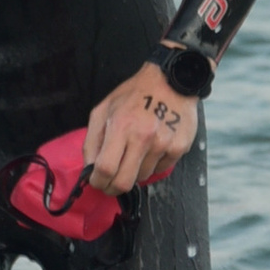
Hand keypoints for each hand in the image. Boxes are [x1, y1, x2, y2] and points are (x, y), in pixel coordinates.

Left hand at [80, 63, 194, 196]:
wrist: (171, 81)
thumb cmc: (134, 94)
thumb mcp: (104, 110)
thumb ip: (92, 140)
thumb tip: (89, 169)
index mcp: (121, 126)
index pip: (105, 168)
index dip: (98, 182)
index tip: (96, 182)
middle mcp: (143, 137)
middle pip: (124, 182)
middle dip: (113, 188)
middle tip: (110, 183)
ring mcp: (163, 144)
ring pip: (143, 178)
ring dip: (134, 173)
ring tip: (134, 154)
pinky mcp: (179, 148)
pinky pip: (161, 170)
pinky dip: (153, 165)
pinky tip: (151, 149)